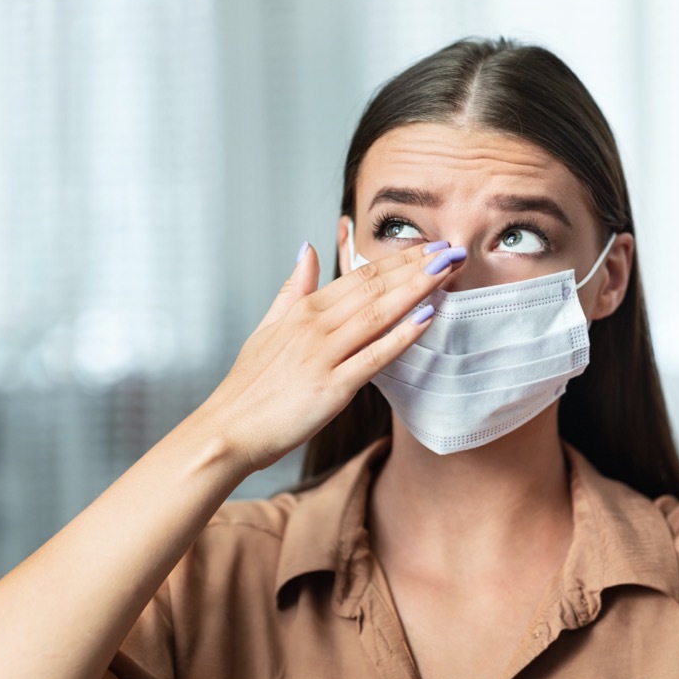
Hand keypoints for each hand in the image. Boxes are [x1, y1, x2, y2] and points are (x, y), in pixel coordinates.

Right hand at [196, 240, 464, 472]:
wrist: (227, 431)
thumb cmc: (248, 387)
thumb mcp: (267, 327)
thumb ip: (292, 287)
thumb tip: (307, 248)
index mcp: (303, 311)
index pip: (358, 276)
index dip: (397, 260)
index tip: (428, 247)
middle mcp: (314, 326)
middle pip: (374, 288)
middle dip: (416, 267)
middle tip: (451, 250)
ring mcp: (323, 355)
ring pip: (378, 314)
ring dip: (417, 290)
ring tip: (447, 271)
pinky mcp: (331, 388)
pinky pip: (374, 356)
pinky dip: (402, 335)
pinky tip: (427, 317)